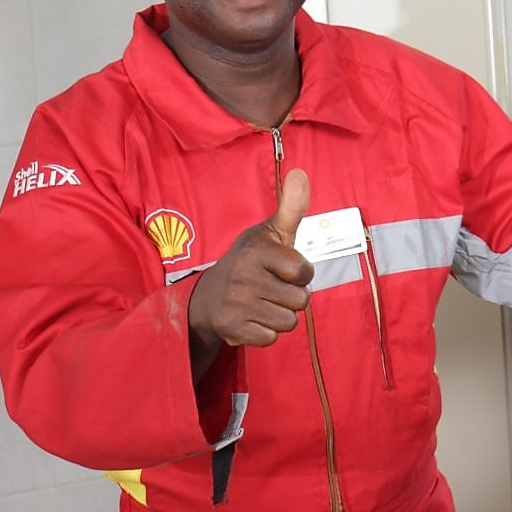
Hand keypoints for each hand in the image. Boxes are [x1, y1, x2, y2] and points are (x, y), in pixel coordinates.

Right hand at [188, 169, 313, 352]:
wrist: (207, 297)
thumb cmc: (251, 262)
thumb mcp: (270, 232)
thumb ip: (291, 207)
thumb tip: (300, 173)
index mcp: (256, 250)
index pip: (304, 271)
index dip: (301, 273)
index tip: (285, 268)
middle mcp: (243, 276)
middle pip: (301, 300)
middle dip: (293, 296)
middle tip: (273, 287)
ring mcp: (236, 304)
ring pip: (289, 322)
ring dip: (281, 315)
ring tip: (263, 302)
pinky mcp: (231, 330)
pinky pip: (272, 338)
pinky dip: (266, 331)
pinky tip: (252, 317)